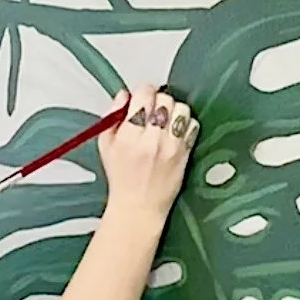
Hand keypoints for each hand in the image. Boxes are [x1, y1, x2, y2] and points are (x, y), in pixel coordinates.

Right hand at [97, 85, 197, 224]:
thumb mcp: (106, 146)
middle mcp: (153, 139)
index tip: (142, 97)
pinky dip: (186, 124)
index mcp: (130, 135)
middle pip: (164, 99)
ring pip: (182, 109)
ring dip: (174, 110)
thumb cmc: (122, 178)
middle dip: (158, 100)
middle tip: (153, 110)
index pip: (143, 95)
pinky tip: (176, 131)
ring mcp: (172, 146)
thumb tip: (123, 96)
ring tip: (166, 119)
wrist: (139, 206)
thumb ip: (112, 117)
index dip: (143, 92)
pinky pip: (193, 126)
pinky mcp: (186, 154)